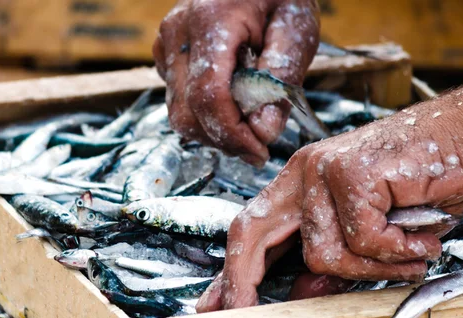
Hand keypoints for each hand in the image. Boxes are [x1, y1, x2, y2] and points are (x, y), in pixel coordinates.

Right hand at [153, 0, 319, 165]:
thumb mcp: (297, 30)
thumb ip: (281, 79)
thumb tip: (263, 133)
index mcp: (210, 20)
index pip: (208, 95)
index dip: (232, 134)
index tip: (259, 152)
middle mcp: (177, 33)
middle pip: (187, 112)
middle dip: (223, 139)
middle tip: (258, 145)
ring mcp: (165, 44)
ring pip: (178, 113)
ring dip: (213, 130)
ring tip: (248, 124)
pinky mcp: (165, 55)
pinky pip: (178, 101)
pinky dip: (204, 115)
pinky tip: (231, 103)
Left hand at [197, 77, 462, 311]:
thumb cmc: (421, 184)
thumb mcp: (368, 230)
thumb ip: (331, 258)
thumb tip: (299, 294)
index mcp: (300, 183)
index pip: (251, 228)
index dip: (234, 270)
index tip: (219, 303)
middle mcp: (303, 172)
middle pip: (251, 230)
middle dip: (243, 278)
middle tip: (240, 313)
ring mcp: (324, 169)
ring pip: (323, 252)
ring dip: (372, 265)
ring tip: (408, 248)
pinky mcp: (351, 171)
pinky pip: (364, 239)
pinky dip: (399, 248)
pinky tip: (419, 233)